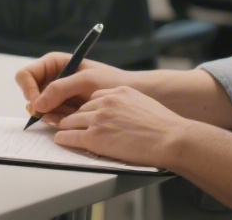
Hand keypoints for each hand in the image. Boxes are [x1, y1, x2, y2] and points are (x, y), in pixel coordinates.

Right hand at [15, 52, 133, 125]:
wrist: (134, 93)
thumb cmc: (111, 81)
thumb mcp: (85, 80)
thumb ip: (59, 89)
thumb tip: (36, 105)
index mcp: (53, 63)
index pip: (26, 75)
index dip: (28, 89)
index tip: (38, 104)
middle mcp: (52, 77)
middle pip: (30, 93)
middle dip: (40, 106)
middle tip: (55, 115)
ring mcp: (57, 94)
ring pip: (40, 108)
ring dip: (51, 115)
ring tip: (70, 116)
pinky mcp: (63, 109)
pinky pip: (51, 117)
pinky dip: (58, 121)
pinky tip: (72, 120)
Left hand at [54, 86, 191, 168]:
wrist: (170, 139)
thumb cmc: (164, 126)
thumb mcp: (144, 104)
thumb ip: (128, 104)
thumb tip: (123, 113)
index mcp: (118, 92)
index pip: (95, 97)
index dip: (89, 108)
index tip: (85, 113)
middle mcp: (106, 102)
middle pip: (81, 109)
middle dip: (75, 117)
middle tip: (67, 122)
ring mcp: (99, 119)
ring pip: (72, 121)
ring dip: (66, 126)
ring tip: (62, 130)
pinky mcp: (95, 137)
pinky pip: (71, 136)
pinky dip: (64, 138)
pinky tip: (60, 139)